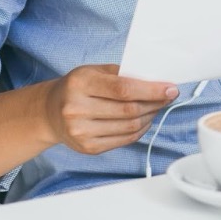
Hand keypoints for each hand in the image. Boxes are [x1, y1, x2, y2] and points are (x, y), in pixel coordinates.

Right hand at [43, 64, 178, 155]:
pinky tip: (144, 119)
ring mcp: (81, 132)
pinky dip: (140, 130)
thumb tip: (155, 80)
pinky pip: (124, 139)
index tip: (170, 89)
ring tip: (156, 107)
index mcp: (80, 83)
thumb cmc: (77, 87)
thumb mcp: (93, 71)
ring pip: (130, 127)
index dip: (151, 90)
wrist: (50, 112)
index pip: (124, 89)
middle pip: (129, 110)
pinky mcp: (88, 148)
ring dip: (150, 116)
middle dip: (155, 103)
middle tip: (167, 97)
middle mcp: (77, 108)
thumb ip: (121, 74)